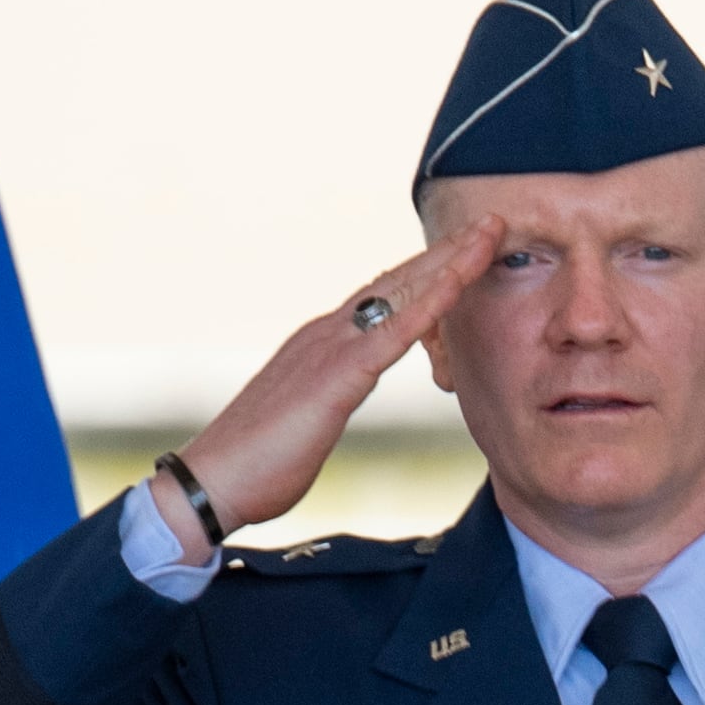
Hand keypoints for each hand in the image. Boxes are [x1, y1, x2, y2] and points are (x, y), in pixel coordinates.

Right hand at [148, 212, 507, 550]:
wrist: (214, 481)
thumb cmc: (259, 463)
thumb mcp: (309, 420)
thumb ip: (329, 400)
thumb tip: (335, 401)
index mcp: (322, 344)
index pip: (383, 297)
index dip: (426, 271)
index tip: (463, 250)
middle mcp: (326, 333)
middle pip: (398, 281)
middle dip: (447, 251)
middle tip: (490, 223)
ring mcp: (329, 348)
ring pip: (402, 294)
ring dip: (449, 262)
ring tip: (488, 234)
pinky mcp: (336, 376)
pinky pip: (393, 332)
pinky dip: (430, 302)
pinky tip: (459, 281)